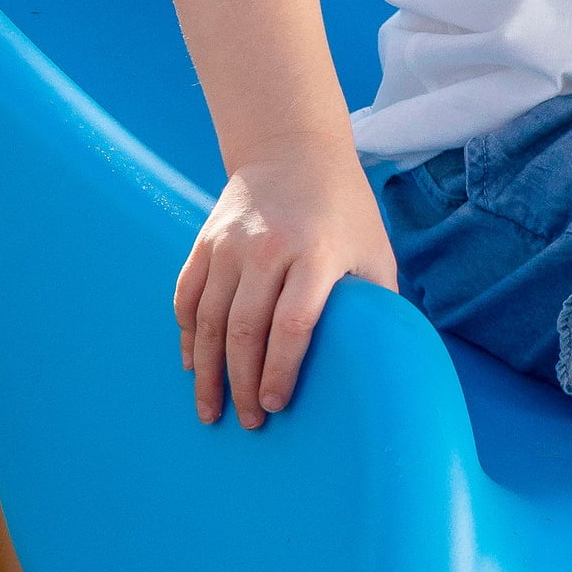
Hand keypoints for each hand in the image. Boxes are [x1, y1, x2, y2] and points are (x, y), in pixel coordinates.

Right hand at [174, 149, 399, 428]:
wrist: (293, 149)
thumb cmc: (344, 210)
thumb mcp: (374, 249)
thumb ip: (376, 303)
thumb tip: (384, 361)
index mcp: (317, 253)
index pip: (293, 325)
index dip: (281, 371)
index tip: (277, 405)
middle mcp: (268, 249)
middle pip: (245, 330)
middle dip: (243, 384)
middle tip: (248, 422)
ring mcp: (231, 245)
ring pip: (208, 321)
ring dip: (208, 372)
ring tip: (212, 410)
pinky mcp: (205, 242)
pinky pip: (187, 296)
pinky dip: (186, 335)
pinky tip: (194, 366)